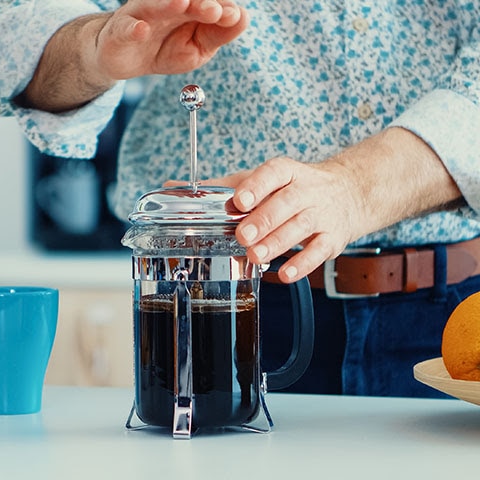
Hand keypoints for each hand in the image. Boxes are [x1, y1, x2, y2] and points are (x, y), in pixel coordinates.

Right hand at [95, 0, 248, 79]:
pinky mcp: (121, 30)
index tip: (232, 17)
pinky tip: (142, 31)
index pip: (208, 2)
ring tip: (182, 4)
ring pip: (154, 6)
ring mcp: (142, 15)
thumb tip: (242, 17)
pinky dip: (133, 29)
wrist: (127, 60)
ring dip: (168, 5)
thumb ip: (218, 35)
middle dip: (200, 3)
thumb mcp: (198, 49)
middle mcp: (166, 5)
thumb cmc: (166, 49)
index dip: (220, 7)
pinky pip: (126, 28)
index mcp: (189, 7)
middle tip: (213, 11)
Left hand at [198, 128, 461, 282]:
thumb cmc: (289, 187)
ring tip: (255, 255)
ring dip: (278, 242)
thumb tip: (171, 185)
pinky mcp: (333, 238)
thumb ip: (218, 187)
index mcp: (285, 172)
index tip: (239, 200)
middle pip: (286, 203)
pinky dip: (303, 265)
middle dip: (264, 220)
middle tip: (243, 236)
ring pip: (302, 227)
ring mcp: (322, 214)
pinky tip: (284, 274)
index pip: (272, 174)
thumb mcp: (257, 180)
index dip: (257, 186)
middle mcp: (306, 190)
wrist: (347, 192)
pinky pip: (320, 252)